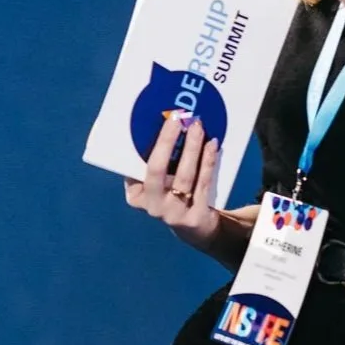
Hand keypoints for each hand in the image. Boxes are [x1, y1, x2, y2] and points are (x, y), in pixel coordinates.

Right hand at [124, 114, 221, 253]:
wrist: (196, 227)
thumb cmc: (174, 195)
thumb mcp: (159, 184)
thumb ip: (157, 162)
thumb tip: (167, 124)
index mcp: (136, 195)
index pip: (132, 167)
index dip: (139, 145)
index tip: (152, 124)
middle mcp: (152, 205)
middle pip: (156, 169)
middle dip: (166, 141)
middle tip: (176, 118)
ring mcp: (173, 213)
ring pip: (183, 175)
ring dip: (191, 147)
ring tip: (197, 126)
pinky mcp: (194, 217)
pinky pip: (202, 183)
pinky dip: (207, 161)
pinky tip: (211, 145)